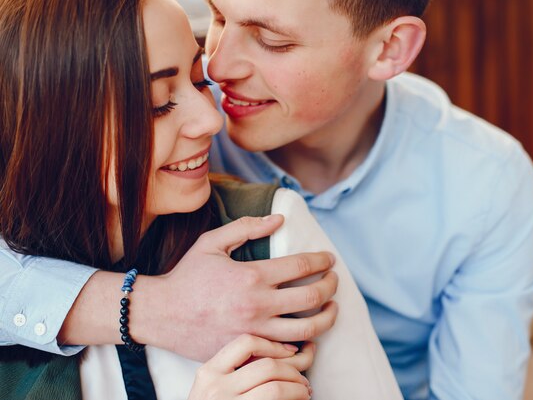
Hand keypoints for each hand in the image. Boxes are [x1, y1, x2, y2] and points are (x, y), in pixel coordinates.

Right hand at [136, 215, 337, 361]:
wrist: (162, 314)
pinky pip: (288, 350)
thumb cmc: (187, 276)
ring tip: (332, 308)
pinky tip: (310, 332)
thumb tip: (279, 219)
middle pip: (312, 297)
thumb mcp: (212, 243)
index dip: (322, 261)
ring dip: (328, 317)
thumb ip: (247, 227)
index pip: (302, 265)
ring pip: (308, 329)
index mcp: (252, 275)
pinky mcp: (249, 350)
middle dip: (331, 286)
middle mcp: (258, 304)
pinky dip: (305, 341)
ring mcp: (255, 331)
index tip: (329, 260)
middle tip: (334, 280)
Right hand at [188, 334, 313, 399]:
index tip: (291, 351)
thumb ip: (238, 369)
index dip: (275, 344)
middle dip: (294, 370)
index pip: (246, 342)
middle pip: (267, 366)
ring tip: (304, 392)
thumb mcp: (213, 386)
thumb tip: (286, 351)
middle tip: (303, 379)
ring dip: (298, 389)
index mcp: (208, 372)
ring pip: (276, 389)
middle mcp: (215, 388)